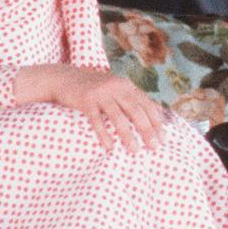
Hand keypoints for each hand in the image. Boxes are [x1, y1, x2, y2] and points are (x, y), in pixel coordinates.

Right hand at [18, 64, 166, 152]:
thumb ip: (134, 98)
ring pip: (118, 117)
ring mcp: (101, 93)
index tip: (163, 138)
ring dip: (128, 135)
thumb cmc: (94, 88)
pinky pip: (97, 120)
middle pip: (136, 111)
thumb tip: (158, 110)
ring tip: (134, 150)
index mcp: (126, 86)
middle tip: (154, 147)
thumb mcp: (116, 88)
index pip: (147, 105)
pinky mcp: (86, 101)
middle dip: (147, 130)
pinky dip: (104, 134)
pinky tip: (110, 147)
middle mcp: (116, 87)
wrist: (64, 78)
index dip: (156, 122)